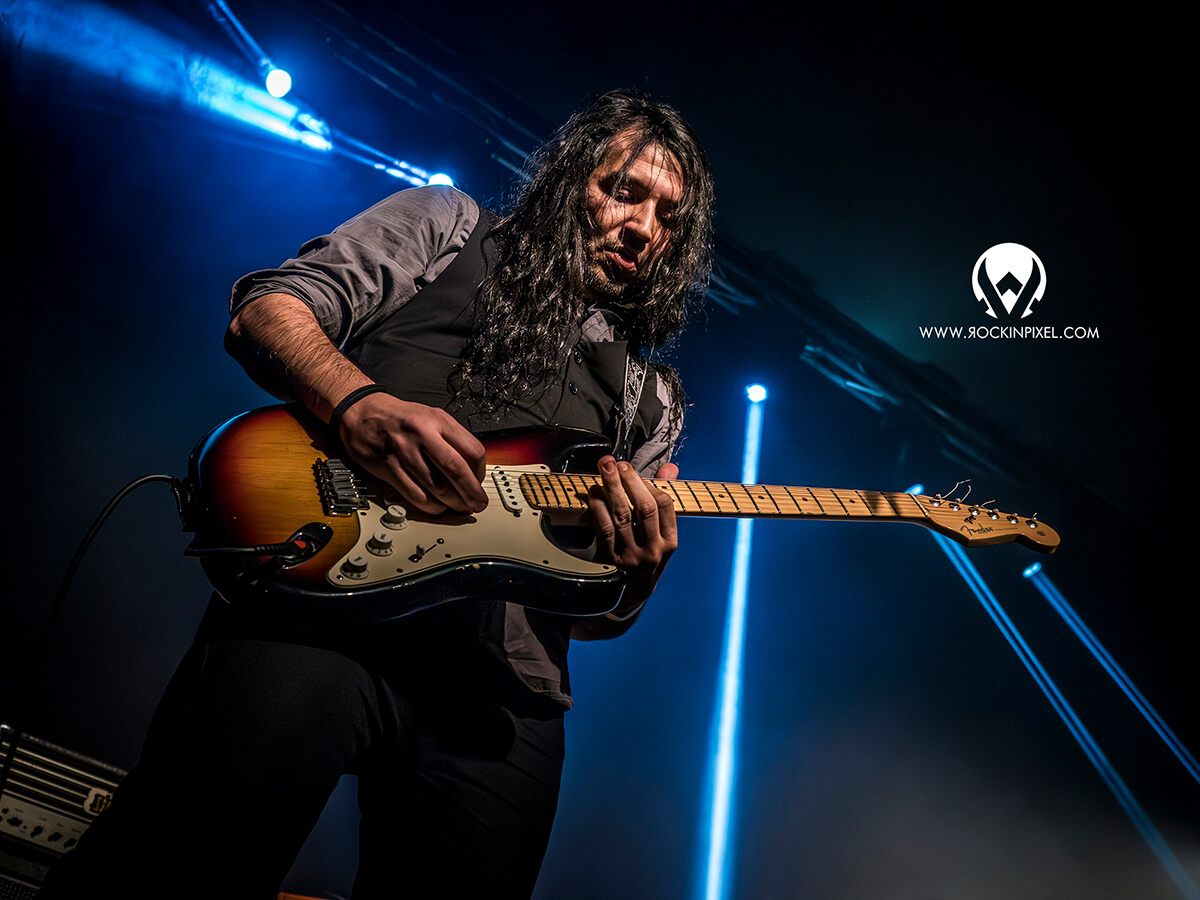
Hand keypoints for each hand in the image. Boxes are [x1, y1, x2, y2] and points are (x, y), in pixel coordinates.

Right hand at [337, 391, 487, 514]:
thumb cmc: (400, 418)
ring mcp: (404, 451)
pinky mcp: (388, 466)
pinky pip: (414, 494)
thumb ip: (452, 439)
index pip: (472, 450)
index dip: (480, 472)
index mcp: (438, 420)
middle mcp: (422, 434)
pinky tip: (436, 506)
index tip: (479, 482)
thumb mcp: (431, 417)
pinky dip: (429, 505)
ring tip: (459, 508)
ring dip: (451, 502)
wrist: (363, 411)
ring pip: (436, 485)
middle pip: (455, 470)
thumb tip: (472, 470)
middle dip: (471, 492)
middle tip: (477, 504)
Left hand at [587, 455, 678, 583]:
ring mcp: (633, 556)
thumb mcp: (664, 530)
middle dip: (629, 482)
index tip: (632, 471)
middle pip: (644, 508)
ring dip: (612, 490)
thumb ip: (664, 496)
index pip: (664, 505)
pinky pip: (604, 530)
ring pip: (622, 517)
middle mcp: (654, 549)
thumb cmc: (650, 552)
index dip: (649, 484)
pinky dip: (598, 509)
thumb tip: (669, 468)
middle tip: (616, 463)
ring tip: (604, 471)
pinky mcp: (613, 559)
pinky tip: (595, 493)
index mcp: (669, 540)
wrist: (637, 589)